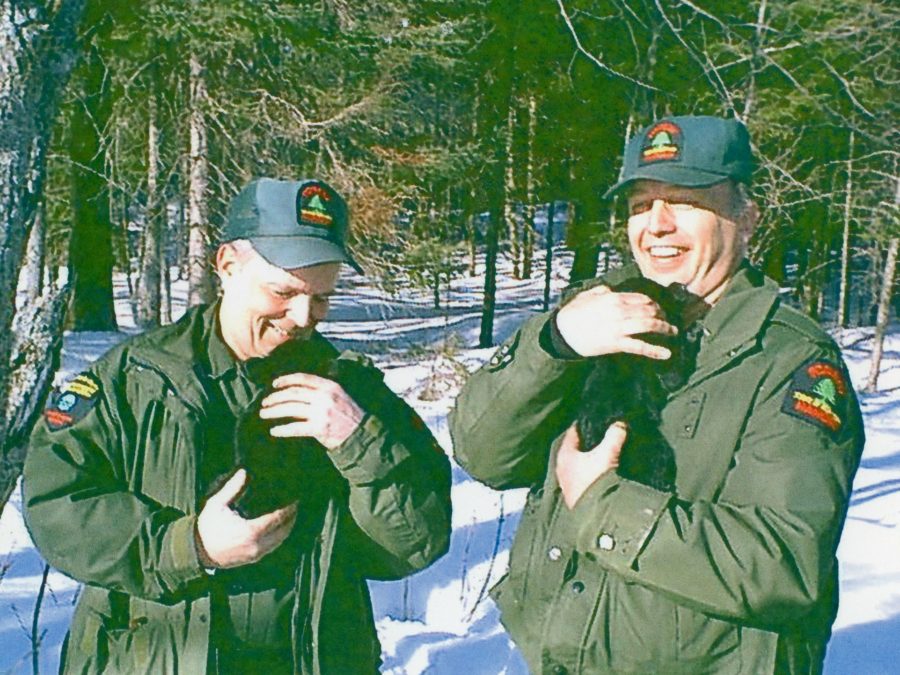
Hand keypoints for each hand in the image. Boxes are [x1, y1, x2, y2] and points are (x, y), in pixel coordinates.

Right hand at [195, 469, 297, 568]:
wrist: (196, 552)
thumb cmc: (206, 527)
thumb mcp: (217, 505)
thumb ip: (233, 488)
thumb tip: (244, 471)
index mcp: (250, 531)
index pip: (278, 518)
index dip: (289, 507)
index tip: (295, 497)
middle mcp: (257, 545)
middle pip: (284, 530)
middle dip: (292, 516)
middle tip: (296, 503)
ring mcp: (256, 554)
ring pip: (280, 540)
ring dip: (288, 526)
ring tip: (291, 512)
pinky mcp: (254, 559)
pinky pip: (273, 546)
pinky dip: (280, 535)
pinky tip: (280, 526)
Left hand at [259, 372, 364, 449]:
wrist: (361, 434)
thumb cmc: (348, 415)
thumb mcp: (339, 395)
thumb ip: (321, 390)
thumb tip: (297, 389)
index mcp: (330, 386)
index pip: (303, 378)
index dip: (286, 380)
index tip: (274, 384)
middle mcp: (325, 397)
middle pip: (293, 393)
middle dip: (276, 397)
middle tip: (264, 402)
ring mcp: (321, 413)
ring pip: (291, 408)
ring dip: (274, 411)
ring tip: (264, 414)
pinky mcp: (319, 428)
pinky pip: (295, 427)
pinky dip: (283, 429)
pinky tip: (274, 431)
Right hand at [555, 286, 676, 358]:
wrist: (562, 332)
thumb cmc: (572, 313)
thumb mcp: (587, 295)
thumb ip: (602, 290)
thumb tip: (611, 290)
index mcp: (614, 297)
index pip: (642, 298)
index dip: (654, 303)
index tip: (658, 308)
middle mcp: (620, 311)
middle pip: (649, 310)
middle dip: (662, 315)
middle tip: (667, 319)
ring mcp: (620, 328)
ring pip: (650, 325)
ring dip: (664, 328)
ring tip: (672, 332)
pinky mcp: (617, 343)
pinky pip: (640, 347)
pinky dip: (655, 351)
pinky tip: (667, 354)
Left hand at [555, 422, 626, 508]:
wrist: (593, 515)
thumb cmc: (593, 481)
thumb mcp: (607, 454)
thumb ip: (614, 436)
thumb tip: (619, 425)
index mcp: (565, 454)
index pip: (573, 431)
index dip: (584, 424)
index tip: (595, 419)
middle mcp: (562, 467)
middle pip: (576, 448)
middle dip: (589, 442)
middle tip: (603, 434)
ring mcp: (568, 482)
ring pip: (580, 463)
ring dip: (591, 458)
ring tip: (606, 453)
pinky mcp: (576, 494)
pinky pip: (584, 477)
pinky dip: (592, 472)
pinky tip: (604, 472)